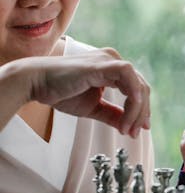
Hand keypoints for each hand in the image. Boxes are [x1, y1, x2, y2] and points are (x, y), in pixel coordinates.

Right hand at [23, 48, 149, 136]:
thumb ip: (112, 114)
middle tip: (135, 133)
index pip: (137, 89)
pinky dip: (133, 95)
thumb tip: (129, 126)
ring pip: (138, 85)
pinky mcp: (103, 64)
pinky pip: (128, 76)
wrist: (35, 83)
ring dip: (136, 111)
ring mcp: (109, 60)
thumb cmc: (60, 92)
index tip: (138, 130)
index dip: (141, 111)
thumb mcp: (93, 108)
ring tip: (126, 129)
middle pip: (142, 88)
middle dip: (141, 114)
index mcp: (112, 69)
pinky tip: (130, 112)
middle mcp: (113, 60)